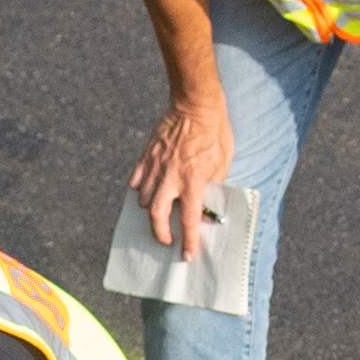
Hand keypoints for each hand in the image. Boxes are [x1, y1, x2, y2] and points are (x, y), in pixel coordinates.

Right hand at [130, 95, 234, 250]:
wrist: (196, 104)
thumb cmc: (215, 133)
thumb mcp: (223, 164)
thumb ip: (211, 186)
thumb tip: (204, 203)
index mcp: (193, 180)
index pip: (189, 219)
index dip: (188, 241)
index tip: (187, 255)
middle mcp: (171, 177)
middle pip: (156, 215)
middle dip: (160, 233)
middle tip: (166, 240)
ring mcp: (155, 166)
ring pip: (143, 199)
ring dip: (150, 212)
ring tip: (159, 213)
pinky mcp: (147, 155)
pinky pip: (136, 180)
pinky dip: (140, 190)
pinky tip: (147, 192)